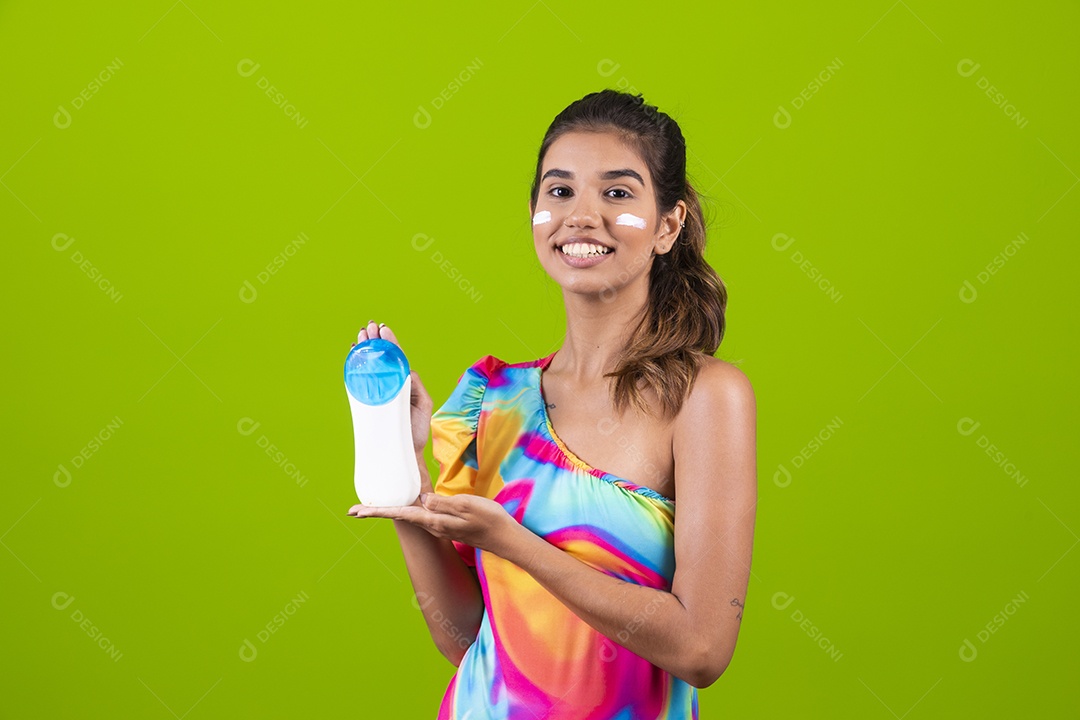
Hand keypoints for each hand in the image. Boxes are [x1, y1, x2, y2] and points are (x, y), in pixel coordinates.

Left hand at [346, 493, 516, 556]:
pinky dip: (404, 510)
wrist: (504, 538)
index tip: (357, 512)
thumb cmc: (489, 519)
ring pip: (407, 515)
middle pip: (398, 515)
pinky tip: (403, 506)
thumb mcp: (467, 506)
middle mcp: (432, 525)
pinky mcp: (445, 523)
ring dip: (388, 511)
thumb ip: (443, 503)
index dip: (377, 511)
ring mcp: (438, 526)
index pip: (399, 513)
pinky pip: (419, 515)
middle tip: (352, 511)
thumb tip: (421, 499)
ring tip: (369, 508)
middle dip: (376, 512)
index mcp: (434, 520)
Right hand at [354, 320, 432, 454]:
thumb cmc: (417, 428)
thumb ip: (415, 385)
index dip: (389, 343)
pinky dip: (356, 368)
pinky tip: (353, 356)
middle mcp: (391, 384)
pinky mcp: (370, 402)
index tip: (383, 329)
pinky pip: (362, 382)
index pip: (396, 357)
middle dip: (374, 341)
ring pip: (370, 367)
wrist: (406, 450)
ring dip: (365, 350)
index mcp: (405, 382)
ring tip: (360, 335)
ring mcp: (379, 392)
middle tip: (368, 327)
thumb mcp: (423, 403)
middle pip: (381, 358)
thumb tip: (406, 371)